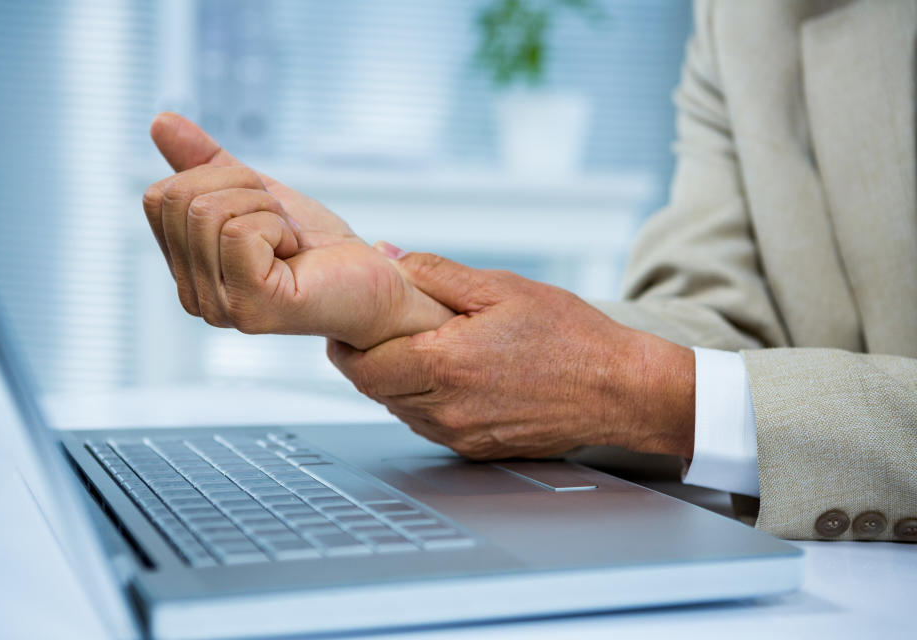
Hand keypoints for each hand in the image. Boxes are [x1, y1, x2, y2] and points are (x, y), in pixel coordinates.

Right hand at [142, 112, 453, 348]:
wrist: (375, 283)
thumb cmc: (320, 246)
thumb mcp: (257, 192)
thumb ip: (207, 163)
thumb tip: (159, 121)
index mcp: (186, 271)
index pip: (159, 197)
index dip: (217, 182)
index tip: (262, 210)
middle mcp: (191, 297)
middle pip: (181, 199)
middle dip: (243, 190)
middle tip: (282, 225)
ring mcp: (217, 308)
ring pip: (209, 212)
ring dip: (266, 210)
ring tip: (290, 242)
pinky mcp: (249, 308)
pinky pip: (241, 231)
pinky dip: (279, 228)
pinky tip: (297, 256)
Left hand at [328, 250, 695, 459]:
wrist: (619, 390)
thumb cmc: (570, 337)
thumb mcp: (501, 287)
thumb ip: (435, 272)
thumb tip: (389, 256)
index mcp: (444, 365)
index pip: (361, 366)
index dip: (346, 344)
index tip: (350, 327)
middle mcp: (446, 409)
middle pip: (374, 389)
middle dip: (366, 360)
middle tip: (381, 332)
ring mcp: (460, 434)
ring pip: (399, 409)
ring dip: (397, 380)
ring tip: (423, 348)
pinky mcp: (476, 448)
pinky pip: (430, 424)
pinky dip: (426, 400)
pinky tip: (452, 375)